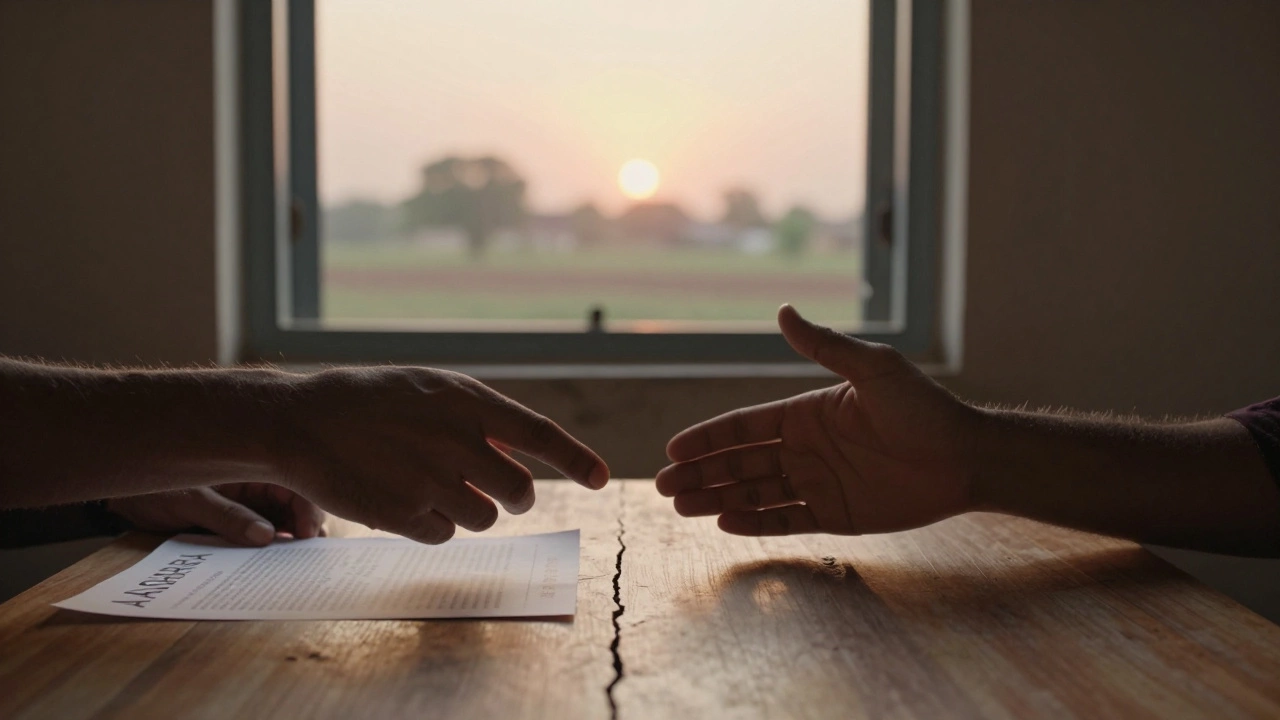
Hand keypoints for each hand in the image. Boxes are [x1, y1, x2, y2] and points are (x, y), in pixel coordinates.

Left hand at [107, 483, 324, 545]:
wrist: (122, 500)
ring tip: (292, 562)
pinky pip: (261, 534)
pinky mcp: (236, 521)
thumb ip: (227, 516)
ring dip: (289, 539)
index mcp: (250, 464)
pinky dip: (269, 548)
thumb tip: (266, 536)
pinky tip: (272, 563)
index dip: (307, 507)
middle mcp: (254, 483)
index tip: (306, 535)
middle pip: (295, 503)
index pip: (295, 481)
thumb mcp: (190, 500)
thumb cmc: (153, 489)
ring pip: (282, 520)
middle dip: (305, 526)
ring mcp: (247, 503)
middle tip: (306, 553)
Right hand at [271, 367, 609, 543]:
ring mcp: (430, 480)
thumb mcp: (428, 389)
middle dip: (515, 498)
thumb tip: (516, 450)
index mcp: (466, 402)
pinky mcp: (404, 515)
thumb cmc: (368, 402)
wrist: (299, 422)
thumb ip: (475, 415)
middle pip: (518, 491)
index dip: (575, 458)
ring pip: (485, 518)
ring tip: (432, 486)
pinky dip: (434, 524)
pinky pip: (445, 534)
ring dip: (470, 510)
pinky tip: (405, 500)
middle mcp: (455, 441)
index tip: (599, 479)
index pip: (539, 434)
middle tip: (501, 495)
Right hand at [656, 305, 982, 536]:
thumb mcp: (873, 369)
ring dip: (718, 499)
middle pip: (740, 463)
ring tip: (682, 508)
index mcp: (806, 413)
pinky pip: (786, 521)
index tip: (674, 450)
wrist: (967, 458)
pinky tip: (725, 523)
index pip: (745, 426)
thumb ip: (825, 346)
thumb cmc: (924, 408)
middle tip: (665, 488)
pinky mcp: (836, 515)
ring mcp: (818, 483)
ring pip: (755, 493)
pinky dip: (756, 523)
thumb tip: (783, 311)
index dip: (708, 438)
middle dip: (701, 474)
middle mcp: (805, 449)